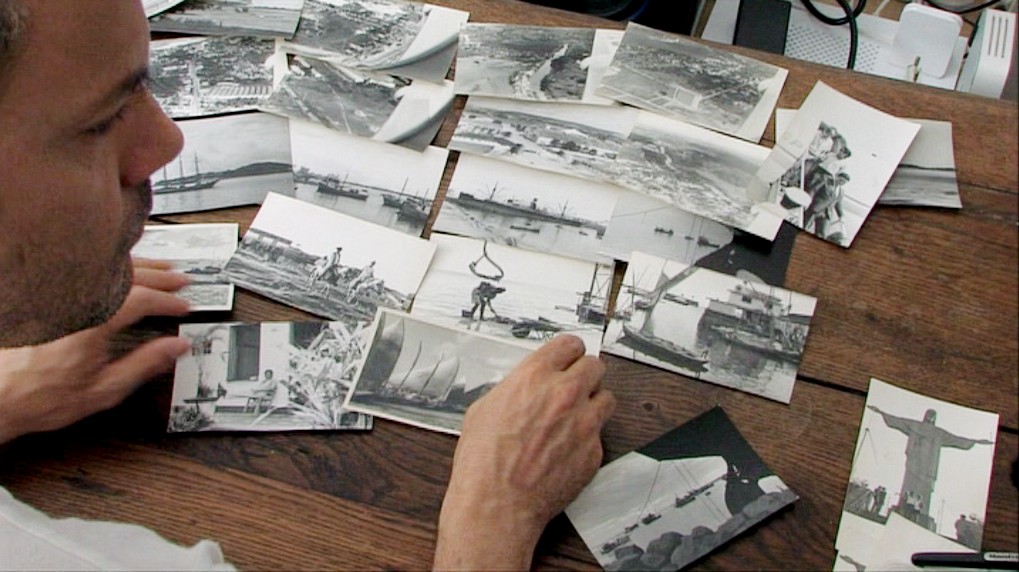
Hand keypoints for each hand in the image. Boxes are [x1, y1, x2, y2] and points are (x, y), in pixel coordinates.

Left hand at [0, 259, 189, 443]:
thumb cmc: (39, 397)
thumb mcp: (104, 389)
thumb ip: (145, 364)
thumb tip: (176, 347)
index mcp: (94, 321)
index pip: (142, 299)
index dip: (168, 301)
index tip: (184, 306)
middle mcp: (75, 300)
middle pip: (127, 275)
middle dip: (159, 277)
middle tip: (180, 281)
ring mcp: (58, 295)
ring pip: (105, 266)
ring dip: (137, 266)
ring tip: (158, 268)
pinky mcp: (44, 297)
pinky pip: (82, 270)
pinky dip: (108, 267)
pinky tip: (118, 270)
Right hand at [433, 335, 615, 570]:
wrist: (497, 505)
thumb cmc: (483, 463)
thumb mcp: (484, 409)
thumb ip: (514, 390)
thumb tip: (524, 389)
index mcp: (534, 377)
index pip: (570, 344)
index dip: (569, 351)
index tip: (569, 356)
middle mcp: (564, 394)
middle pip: (595, 366)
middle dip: (585, 374)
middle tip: (574, 385)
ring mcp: (584, 423)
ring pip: (606, 398)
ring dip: (593, 403)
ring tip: (576, 416)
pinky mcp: (594, 451)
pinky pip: (600, 434)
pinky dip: (588, 438)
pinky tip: (567, 448)